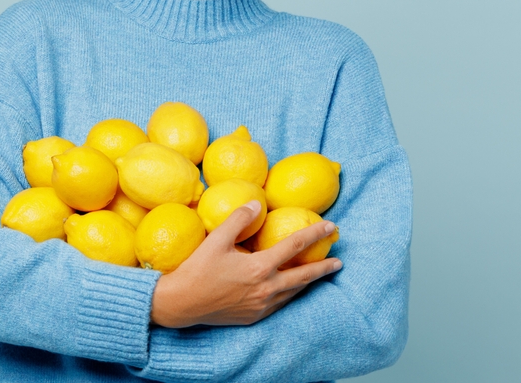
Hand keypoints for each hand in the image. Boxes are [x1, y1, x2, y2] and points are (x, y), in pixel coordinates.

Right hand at [150, 201, 341, 327]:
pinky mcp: (254, 316)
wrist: (182, 303)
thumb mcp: (216, 239)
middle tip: (339, 261)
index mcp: (259, 268)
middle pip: (304, 277)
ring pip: (293, 292)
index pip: (295, 246)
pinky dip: (290, 293)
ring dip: (308, 282)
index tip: (330, 227)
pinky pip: (280, 303)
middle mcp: (266, 289)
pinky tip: (289, 289)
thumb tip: (257, 204)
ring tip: (319, 274)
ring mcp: (261, 305)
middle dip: (323, 268)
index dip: (314, 234)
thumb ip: (238, 219)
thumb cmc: (197, 269)